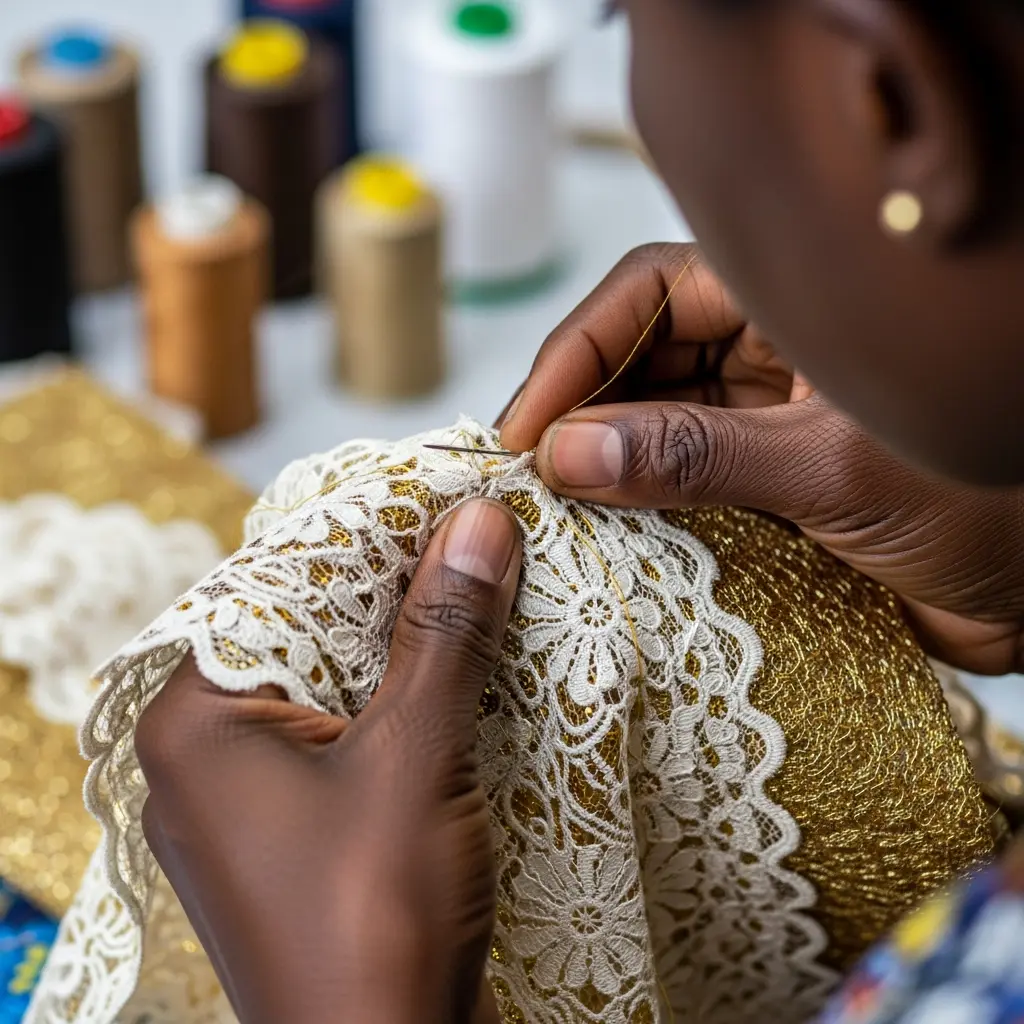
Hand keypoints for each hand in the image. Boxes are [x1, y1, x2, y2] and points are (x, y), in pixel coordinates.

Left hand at [135, 499, 521, 1023]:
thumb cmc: (371, 924)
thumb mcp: (413, 757)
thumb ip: (443, 633)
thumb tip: (476, 524)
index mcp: (194, 721)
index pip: (276, 584)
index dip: (364, 534)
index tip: (441, 492)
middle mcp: (208, 753)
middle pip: (307, 629)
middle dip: (395, 586)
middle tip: (475, 531)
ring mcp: (254, 797)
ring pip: (336, 680)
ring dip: (410, 639)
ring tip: (484, 579)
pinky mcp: (303, 828)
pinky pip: (351, 731)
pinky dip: (406, 695)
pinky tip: (466, 663)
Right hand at [500, 243, 1023, 676]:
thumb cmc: (984, 507)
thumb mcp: (832, 468)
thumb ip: (698, 456)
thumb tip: (571, 450)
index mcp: (796, 307)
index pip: (654, 292)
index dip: (580, 347)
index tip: (530, 421)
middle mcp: (767, 356)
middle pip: (638, 359)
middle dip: (579, 408)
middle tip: (528, 470)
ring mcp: (758, 425)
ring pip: (649, 428)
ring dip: (601, 465)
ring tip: (554, 508)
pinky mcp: (755, 492)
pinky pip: (673, 490)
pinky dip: (635, 513)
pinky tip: (602, 537)